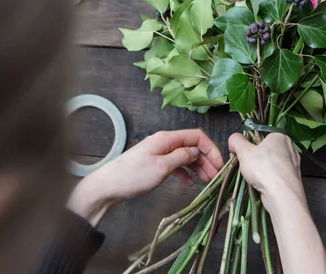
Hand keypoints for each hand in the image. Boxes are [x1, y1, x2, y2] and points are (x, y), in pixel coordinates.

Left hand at [68, 129, 223, 225]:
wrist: (106, 188)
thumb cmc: (132, 176)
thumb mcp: (161, 167)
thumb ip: (182, 157)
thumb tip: (196, 151)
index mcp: (167, 139)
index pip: (196, 137)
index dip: (211, 149)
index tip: (219, 164)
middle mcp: (164, 143)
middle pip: (192, 147)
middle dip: (206, 160)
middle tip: (215, 177)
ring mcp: (159, 153)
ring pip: (185, 157)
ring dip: (197, 167)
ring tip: (206, 181)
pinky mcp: (155, 164)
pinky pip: (176, 165)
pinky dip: (184, 173)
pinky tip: (189, 183)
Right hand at [228, 132, 303, 209]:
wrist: (282, 195)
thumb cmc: (263, 168)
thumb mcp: (244, 151)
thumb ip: (236, 141)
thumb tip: (234, 139)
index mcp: (281, 136)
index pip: (262, 135)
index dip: (249, 144)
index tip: (241, 153)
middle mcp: (290, 148)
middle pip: (267, 150)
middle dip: (255, 158)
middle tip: (245, 166)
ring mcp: (294, 164)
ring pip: (272, 163)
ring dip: (262, 169)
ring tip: (254, 177)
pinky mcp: (294, 178)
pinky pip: (277, 175)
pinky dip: (270, 179)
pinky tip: (263, 185)